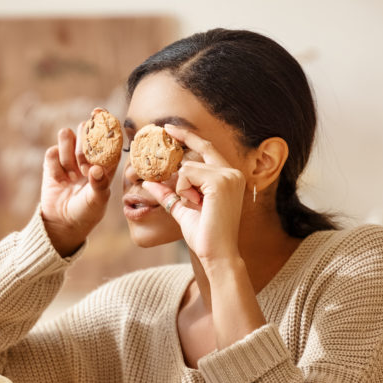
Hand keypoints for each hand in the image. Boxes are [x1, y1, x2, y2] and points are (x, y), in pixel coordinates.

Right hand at [39, 122, 114, 256]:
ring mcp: (69, 157)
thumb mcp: (97, 202)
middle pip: (85, 129)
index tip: (97, 112)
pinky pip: (52, 152)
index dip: (104, 122)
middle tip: (83, 165)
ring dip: (68, 154)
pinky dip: (55, 166)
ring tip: (72, 175)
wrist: (62, 223)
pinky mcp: (52, 162)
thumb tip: (96, 168)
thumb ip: (99, 185)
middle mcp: (88, 155)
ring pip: (66, 136)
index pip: (107, 136)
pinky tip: (60, 180)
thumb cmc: (86, 213)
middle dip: (83, 143)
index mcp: (106, 161)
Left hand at [141, 124, 246, 263]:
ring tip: (198, 207)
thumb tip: (148, 182)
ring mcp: (229, 175)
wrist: (217, 253)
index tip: (168, 128)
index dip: (187, 136)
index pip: (206, 148)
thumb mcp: (183, 209)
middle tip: (196, 204)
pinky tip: (197, 204)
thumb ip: (169, 194)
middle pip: (192, 160)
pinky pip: (187, 175)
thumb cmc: (204, 235)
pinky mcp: (221, 181)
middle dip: (182, 182)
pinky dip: (184, 190)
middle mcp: (233, 172)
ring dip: (184, 189)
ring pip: (187, 168)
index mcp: (229, 176)